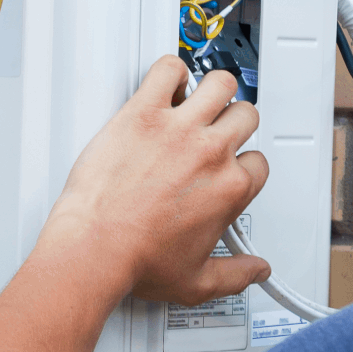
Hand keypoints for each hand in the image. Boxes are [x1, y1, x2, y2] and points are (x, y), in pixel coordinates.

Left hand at [38, 57, 270, 305]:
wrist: (95, 248)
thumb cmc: (136, 261)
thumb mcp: (197, 282)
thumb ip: (236, 275)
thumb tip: (256, 270)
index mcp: (229, 189)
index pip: (257, 162)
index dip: (243, 164)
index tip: (228, 168)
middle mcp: (210, 153)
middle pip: (245, 116)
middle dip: (234, 123)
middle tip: (216, 130)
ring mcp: (178, 129)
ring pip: (219, 84)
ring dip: (213, 89)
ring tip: (198, 100)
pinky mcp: (143, 113)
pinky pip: (168, 69)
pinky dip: (170, 71)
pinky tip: (165, 86)